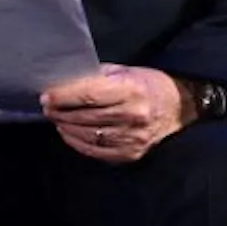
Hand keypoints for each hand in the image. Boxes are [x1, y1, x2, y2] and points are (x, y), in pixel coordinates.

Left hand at [42, 63, 188, 163]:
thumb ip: (95, 77)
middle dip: (60, 113)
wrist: (180, 107)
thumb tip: (62, 83)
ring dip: (66, 128)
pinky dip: (78, 143)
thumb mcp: (123, 71)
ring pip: (88, 136)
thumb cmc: (147, 84)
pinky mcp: (133, 154)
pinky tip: (69, 134)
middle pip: (85, 117)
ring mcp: (134, 138)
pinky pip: (97, 152)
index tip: (46, 96)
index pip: (88, 95)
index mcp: (131, 90)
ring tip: (56, 119)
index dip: (63, 97)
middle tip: (47, 108)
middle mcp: (133, 116)